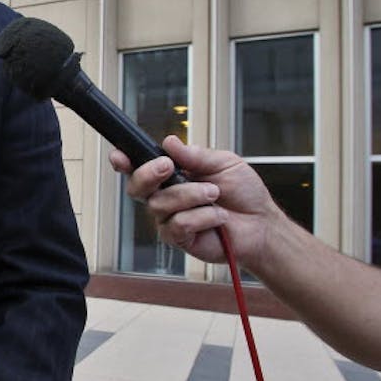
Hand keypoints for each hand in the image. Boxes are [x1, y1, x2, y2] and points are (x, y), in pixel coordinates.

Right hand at [109, 135, 280, 266]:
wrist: (262, 224)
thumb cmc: (244, 194)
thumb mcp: (224, 163)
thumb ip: (195, 154)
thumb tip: (170, 142)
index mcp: (172, 175)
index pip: (140, 167)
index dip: (124, 162)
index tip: (119, 156)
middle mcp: (166, 197)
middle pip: (136, 186)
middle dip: (149, 173)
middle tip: (169, 167)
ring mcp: (170, 219)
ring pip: (161, 204)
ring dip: (191, 195)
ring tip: (215, 195)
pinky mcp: (179, 238)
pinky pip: (179, 224)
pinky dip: (203, 217)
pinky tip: (218, 217)